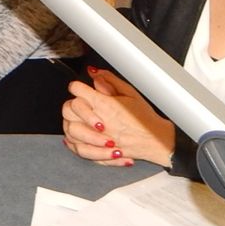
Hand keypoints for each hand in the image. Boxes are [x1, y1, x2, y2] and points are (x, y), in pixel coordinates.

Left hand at [60, 69, 174, 167]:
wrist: (156, 141)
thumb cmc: (145, 119)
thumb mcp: (130, 93)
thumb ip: (109, 80)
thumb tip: (94, 73)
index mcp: (104, 105)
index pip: (77, 89)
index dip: (77, 86)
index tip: (80, 87)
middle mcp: (98, 122)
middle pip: (68, 108)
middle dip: (73, 104)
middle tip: (82, 104)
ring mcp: (96, 139)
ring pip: (69, 129)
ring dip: (72, 123)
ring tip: (81, 120)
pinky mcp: (98, 153)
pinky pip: (77, 149)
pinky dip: (73, 143)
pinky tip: (78, 137)